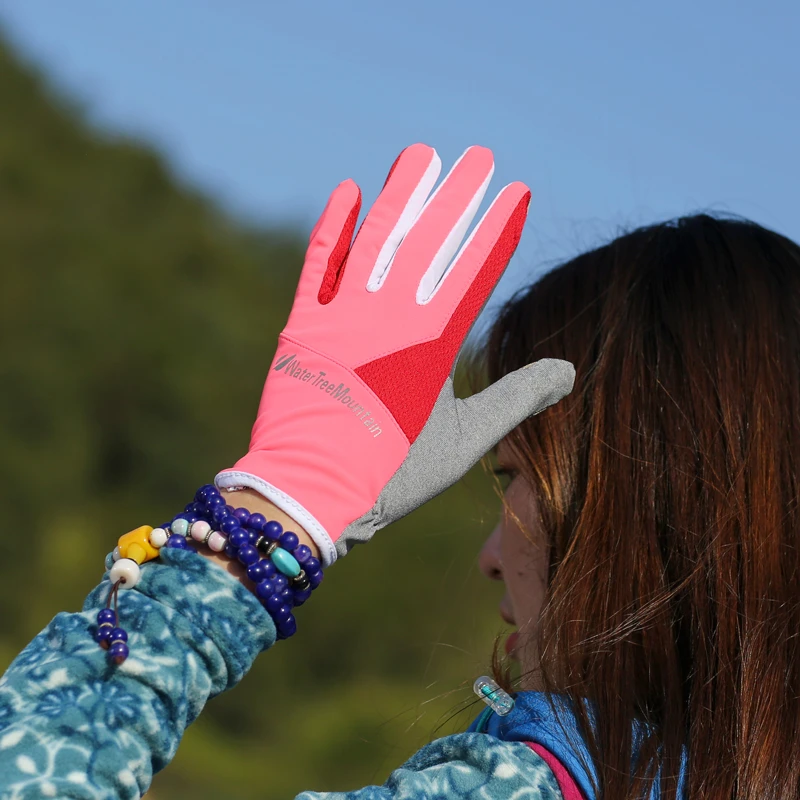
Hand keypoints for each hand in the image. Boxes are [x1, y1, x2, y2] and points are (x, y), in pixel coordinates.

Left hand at [217, 144, 574, 564]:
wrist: (311, 494)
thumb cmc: (394, 474)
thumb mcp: (465, 441)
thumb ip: (516, 398)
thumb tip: (568, 370)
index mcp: (434, 346)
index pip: (476, 272)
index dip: (499, 230)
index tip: (517, 190)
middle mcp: (390, 320)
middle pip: (430, 244)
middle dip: (457, 197)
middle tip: (478, 155)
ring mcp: (343, 318)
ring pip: (377, 242)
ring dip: (402, 195)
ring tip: (422, 155)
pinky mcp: (303, 326)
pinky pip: (318, 265)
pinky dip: (333, 228)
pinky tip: (348, 191)